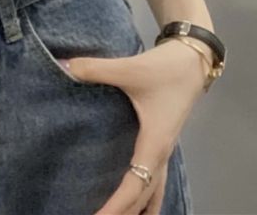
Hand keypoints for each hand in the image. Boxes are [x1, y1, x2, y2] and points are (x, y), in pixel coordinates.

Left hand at [62, 38, 206, 214]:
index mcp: (154, 143)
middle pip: (144, 196)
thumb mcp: (129, 67)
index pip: (134, 186)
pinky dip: (146, 195)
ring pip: (154, 191)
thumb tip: (64, 67)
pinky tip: (138, 199)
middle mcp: (161, 152)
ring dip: (140, 209)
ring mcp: (164, 148)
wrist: (192, 58)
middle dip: (124, 214)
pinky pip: (156, 178)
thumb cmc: (165, 69)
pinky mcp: (163, 140)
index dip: (116, 207)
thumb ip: (95, 68)